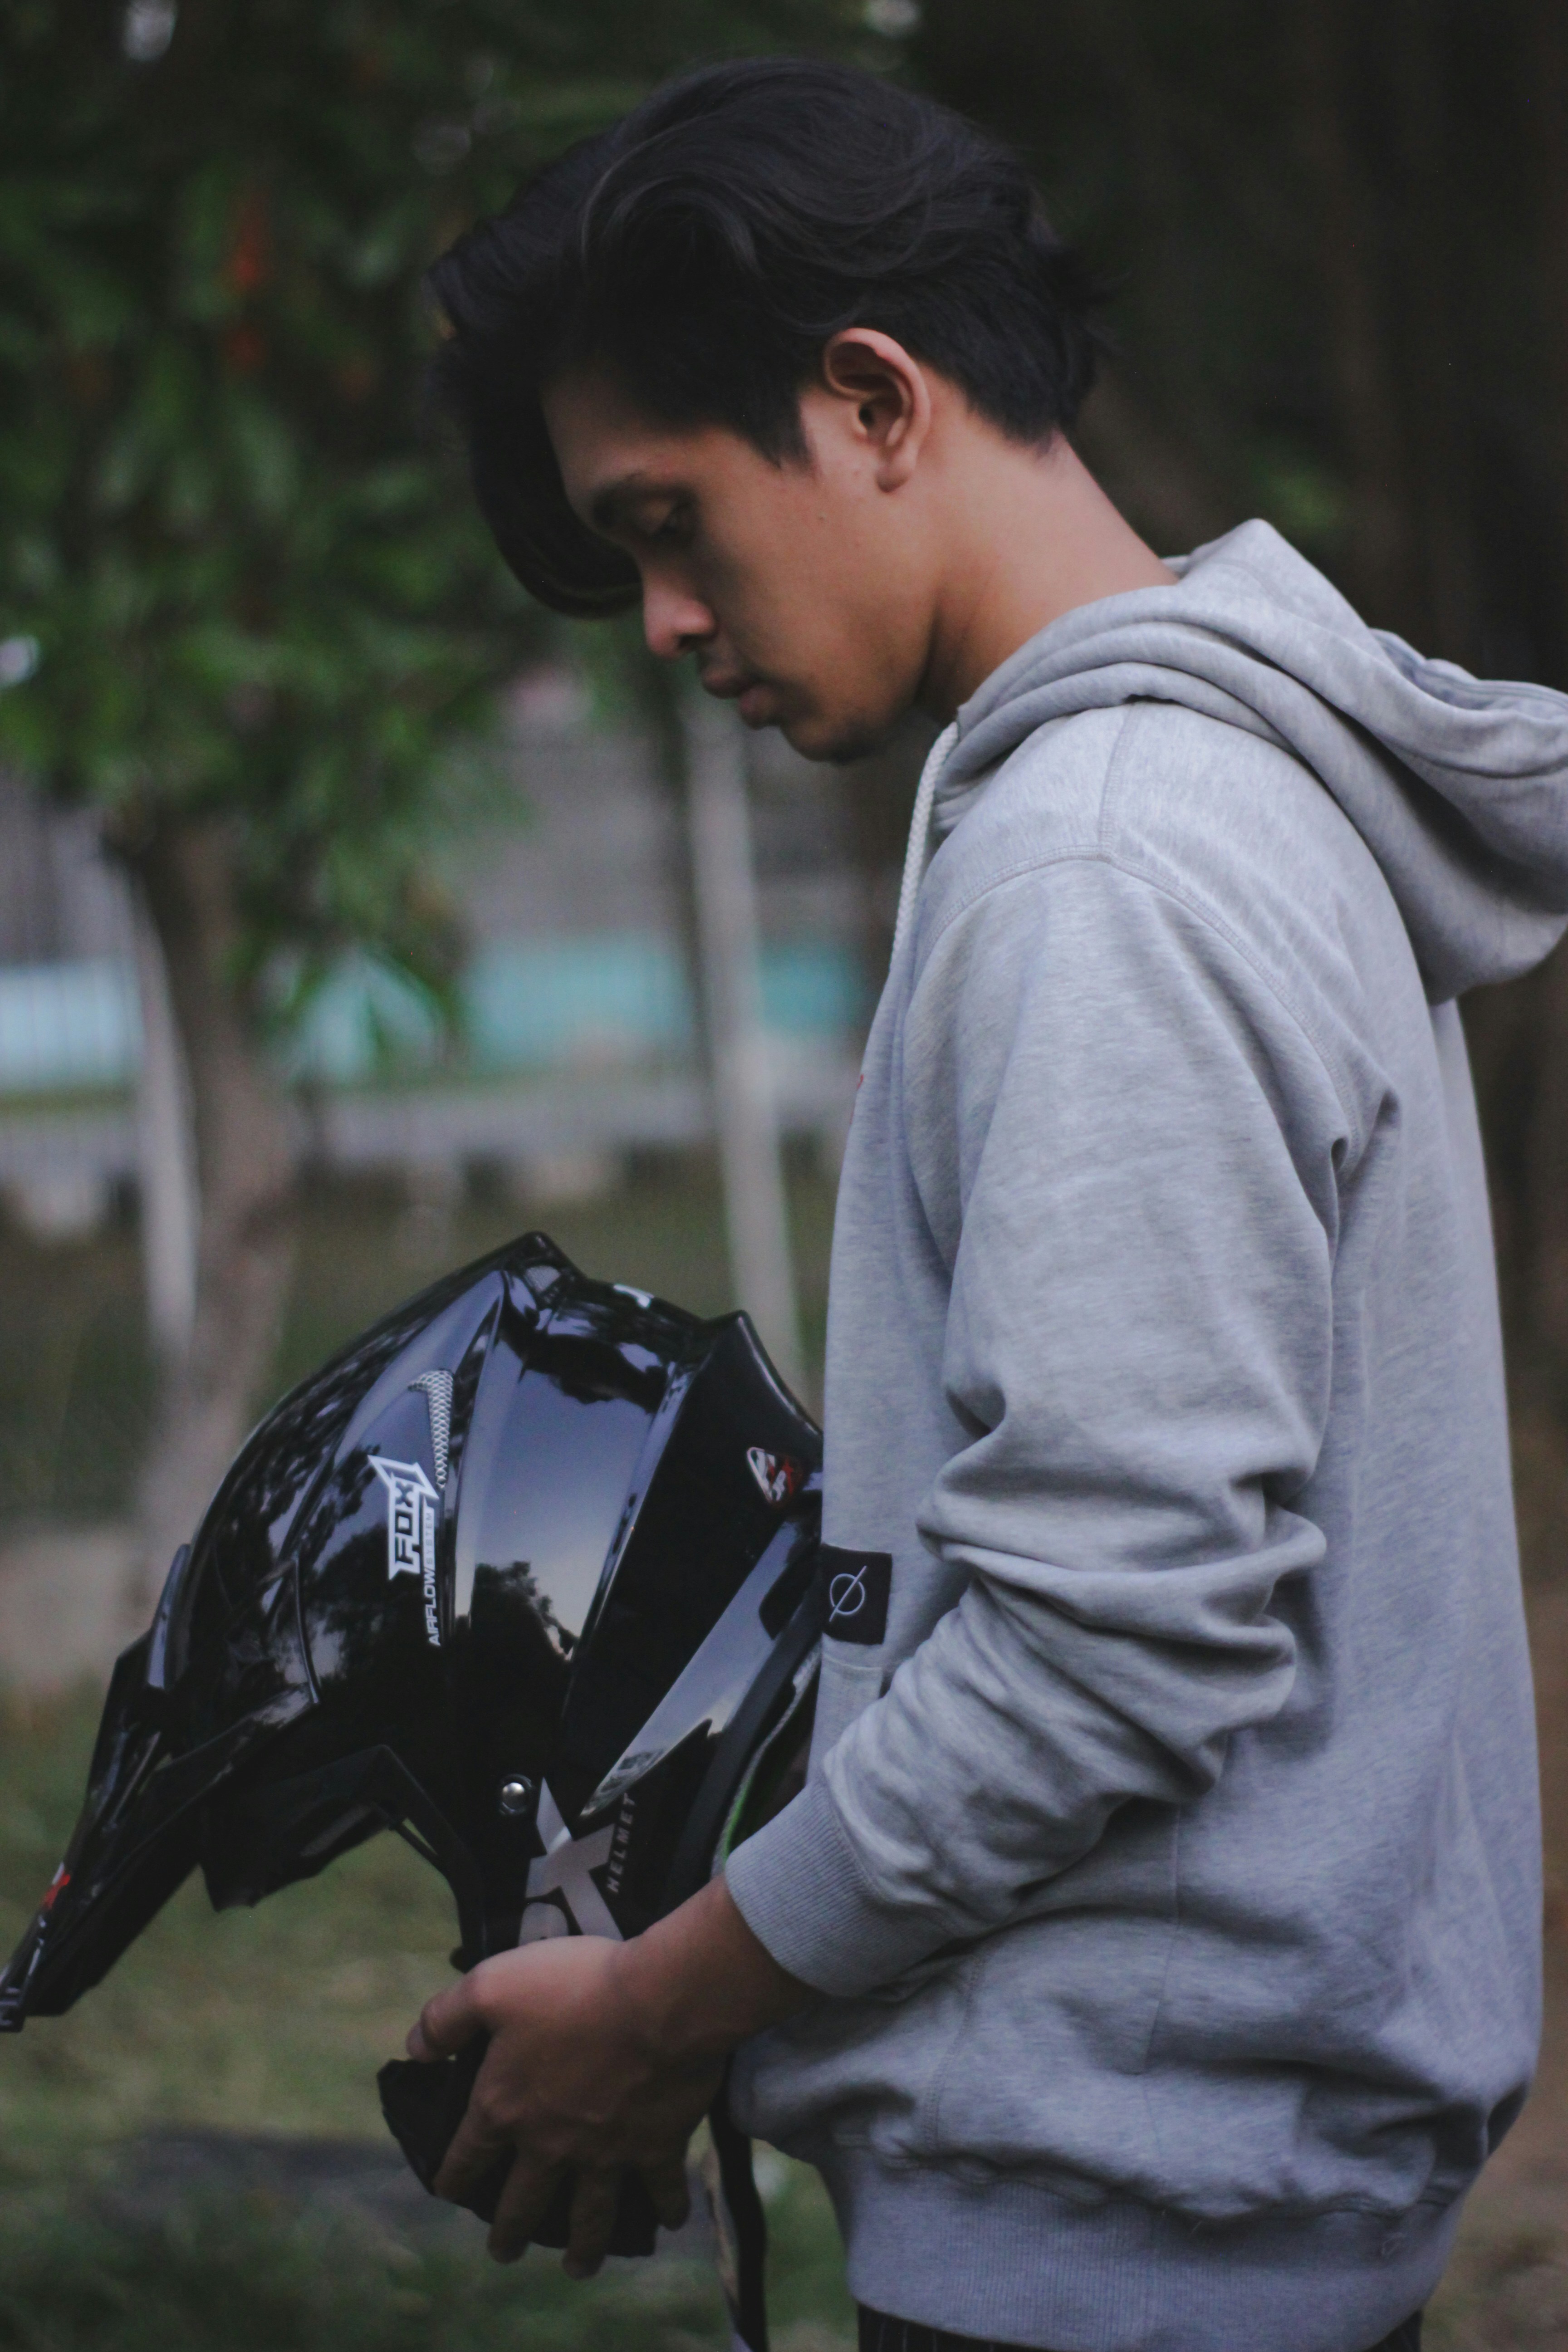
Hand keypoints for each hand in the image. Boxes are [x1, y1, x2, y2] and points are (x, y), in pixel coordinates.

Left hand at [406, 1873, 810, 2275]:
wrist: (658, 2001)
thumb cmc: (572, 1986)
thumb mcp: (490, 1985)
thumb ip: (444, 2019)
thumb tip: (412, 2050)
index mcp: (505, 2107)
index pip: (467, 2155)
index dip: (453, 2177)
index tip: (449, 2192)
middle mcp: (551, 2143)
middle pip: (523, 2201)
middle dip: (510, 2231)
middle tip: (505, 2251)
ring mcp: (606, 2152)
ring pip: (589, 2215)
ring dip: (583, 2246)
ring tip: (577, 2266)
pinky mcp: (656, 2146)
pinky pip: (661, 2188)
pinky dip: (667, 2207)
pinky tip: (670, 2221)